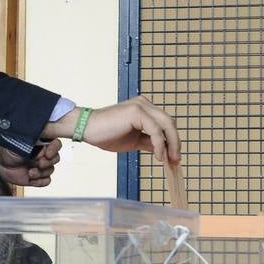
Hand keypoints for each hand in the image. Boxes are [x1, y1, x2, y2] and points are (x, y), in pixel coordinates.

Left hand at [0, 139, 60, 187]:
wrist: (1, 165)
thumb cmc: (9, 152)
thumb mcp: (18, 144)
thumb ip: (31, 146)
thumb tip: (41, 152)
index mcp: (41, 143)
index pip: (55, 143)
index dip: (54, 148)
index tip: (47, 154)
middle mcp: (43, 154)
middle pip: (56, 158)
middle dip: (48, 162)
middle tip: (39, 164)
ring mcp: (41, 166)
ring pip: (51, 170)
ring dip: (41, 173)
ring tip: (30, 172)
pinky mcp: (38, 177)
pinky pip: (46, 181)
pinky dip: (40, 181)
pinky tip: (31, 179)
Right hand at [45, 96, 179, 162]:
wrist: (88, 129)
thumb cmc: (106, 134)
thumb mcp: (133, 140)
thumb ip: (148, 142)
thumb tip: (163, 151)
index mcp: (144, 108)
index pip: (165, 123)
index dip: (172, 140)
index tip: (174, 157)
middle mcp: (144, 104)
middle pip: (169, 122)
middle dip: (175, 142)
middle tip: (176, 160)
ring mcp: (141, 106)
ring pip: (166, 124)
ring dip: (171, 143)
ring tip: (170, 159)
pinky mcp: (136, 112)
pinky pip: (155, 130)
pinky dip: (160, 144)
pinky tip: (158, 156)